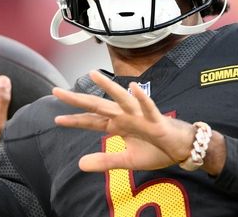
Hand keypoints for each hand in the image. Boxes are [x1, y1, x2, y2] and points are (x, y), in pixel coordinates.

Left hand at [53, 71, 195, 171]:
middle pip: (98, 105)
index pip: (92, 121)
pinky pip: (148, 107)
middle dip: (78, 99)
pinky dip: (141, 99)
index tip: (56, 119)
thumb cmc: (156, 149)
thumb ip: (105, 161)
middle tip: (56, 91)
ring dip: (108, 87)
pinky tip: (133, 88)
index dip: (75, 120)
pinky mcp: (156, 120)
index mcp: (118, 125)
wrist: (182, 149)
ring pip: (121, 99)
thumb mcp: (127, 161)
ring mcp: (140, 116)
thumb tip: (80, 164)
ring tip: (92, 74)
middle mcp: (126, 116)